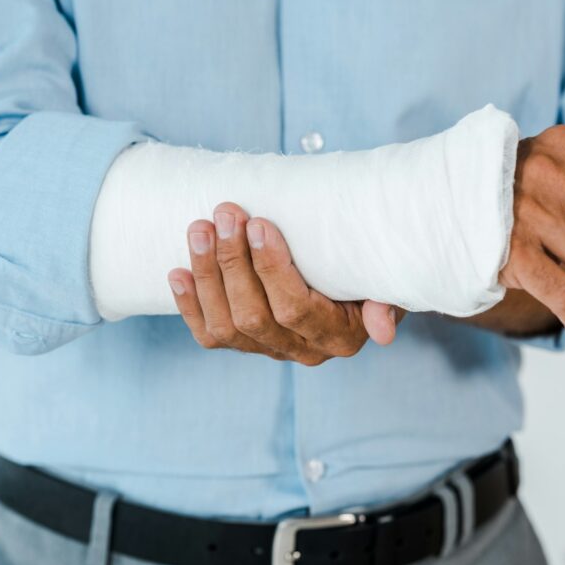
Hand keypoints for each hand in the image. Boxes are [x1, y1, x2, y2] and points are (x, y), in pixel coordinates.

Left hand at [167, 202, 404, 365]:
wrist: (353, 279)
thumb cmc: (369, 268)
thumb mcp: (387, 279)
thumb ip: (385, 301)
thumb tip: (382, 330)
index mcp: (340, 337)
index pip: (296, 308)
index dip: (271, 268)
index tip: (258, 223)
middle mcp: (304, 351)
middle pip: (255, 316)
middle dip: (233, 262)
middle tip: (224, 214)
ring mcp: (270, 350)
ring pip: (226, 326)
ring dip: (208, 275)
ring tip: (199, 229)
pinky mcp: (244, 345)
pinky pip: (209, 336)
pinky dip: (190, 305)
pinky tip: (178, 272)